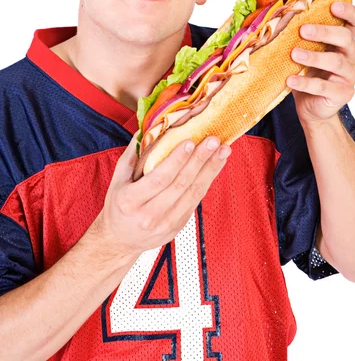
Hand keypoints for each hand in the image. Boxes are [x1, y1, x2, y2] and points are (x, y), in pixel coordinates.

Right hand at [94, 135, 230, 258]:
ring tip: (223, 150)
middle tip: (214, 140)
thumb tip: (148, 128)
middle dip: (200, 160)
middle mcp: (149, 215)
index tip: (190, 141)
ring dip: (211, 169)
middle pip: (180, 184)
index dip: (176, 160)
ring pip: (193, 193)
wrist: (120, 241)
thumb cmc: (118, 205)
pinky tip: (216, 165)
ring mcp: (166, 224)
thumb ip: (132, 155)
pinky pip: (196, 200)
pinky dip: (208, 181)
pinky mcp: (178, 226)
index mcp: (130, 201)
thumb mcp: (117, 180)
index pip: (158, 179)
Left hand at [286, 1, 354, 125]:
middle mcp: (351, 55)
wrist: (310, 105)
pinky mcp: (343, 93)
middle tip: (303, 30)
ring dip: (314, 56)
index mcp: (345, 40)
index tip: (333, 6)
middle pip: (346, 38)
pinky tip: (290, 80)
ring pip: (336, 62)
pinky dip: (305, 83)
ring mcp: (349, 75)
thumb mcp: (305, 50)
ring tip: (294, 54)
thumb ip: (299, 35)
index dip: (350, 11)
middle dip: (324, 32)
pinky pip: (324, 86)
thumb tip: (276, 17)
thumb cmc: (307, 72)